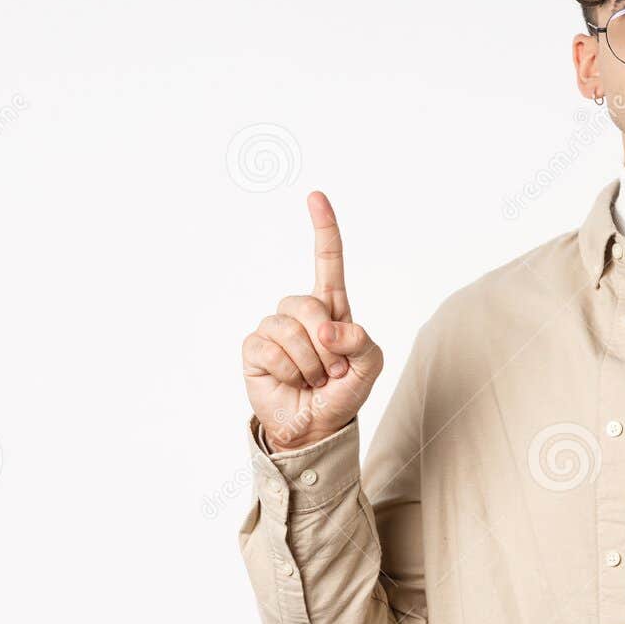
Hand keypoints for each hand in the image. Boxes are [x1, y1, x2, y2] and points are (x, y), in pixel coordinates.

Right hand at [241, 191, 383, 450]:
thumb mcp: (369, 367)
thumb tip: (326, 329)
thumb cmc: (343, 392)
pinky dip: (288, 371)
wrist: (315, 426)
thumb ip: (362, 342)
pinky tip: (290, 381)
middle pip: (309, 304)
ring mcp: (275, 328)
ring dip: (309, 363)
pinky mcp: (254, 349)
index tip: (316, 197)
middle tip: (333, 371)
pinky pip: (270, 349)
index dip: (323, 229)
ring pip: (289, 330)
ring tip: (313, 379)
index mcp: (332, 308)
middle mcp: (300, 312)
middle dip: (327, 344)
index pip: (327, 261)